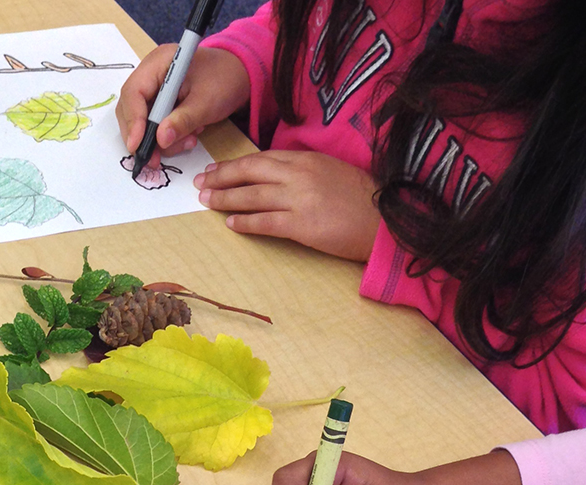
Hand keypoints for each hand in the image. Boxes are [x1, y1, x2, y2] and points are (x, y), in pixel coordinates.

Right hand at [117, 46, 249, 166]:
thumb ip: (183, 120)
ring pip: (142, 121)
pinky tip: (187, 137)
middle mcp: (151, 74)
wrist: (239, 76)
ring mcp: (155, 89)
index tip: (137, 146)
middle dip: (142, 136)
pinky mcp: (161, 103)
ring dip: (160, 140)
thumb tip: (160, 139)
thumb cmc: (225, 80)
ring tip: (188, 141)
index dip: (133, 121)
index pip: (134, 92)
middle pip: (131, 108)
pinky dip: (168, 137)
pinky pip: (155, 125)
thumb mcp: (206, 102)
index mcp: (159, 62)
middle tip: (154, 160)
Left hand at [194, 151, 380, 260]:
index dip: (236, 165)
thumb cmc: (362, 200)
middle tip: (201, 183)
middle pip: (251, 171)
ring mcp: (299, 199)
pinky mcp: (302, 224)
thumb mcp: (332, 173)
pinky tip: (231, 224)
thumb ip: (305, 173)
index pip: (263, 158)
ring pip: (253, 196)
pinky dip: (246, 222)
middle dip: (222, 177)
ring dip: (226, 199)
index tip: (217, 169)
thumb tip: (278, 179)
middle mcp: (299, 174)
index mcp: (306, 159)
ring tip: (207, 203)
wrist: (384, 220)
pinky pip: (266, 222)